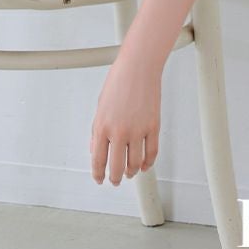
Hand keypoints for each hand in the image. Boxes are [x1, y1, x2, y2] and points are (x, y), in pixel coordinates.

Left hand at [89, 47, 161, 185]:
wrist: (138, 67)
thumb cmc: (118, 81)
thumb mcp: (100, 106)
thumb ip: (97, 129)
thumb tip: (96, 148)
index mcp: (102, 126)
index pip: (98, 159)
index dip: (98, 173)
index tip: (99, 178)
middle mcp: (119, 131)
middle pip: (116, 167)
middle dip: (114, 178)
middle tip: (114, 180)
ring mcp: (137, 131)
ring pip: (135, 164)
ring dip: (131, 172)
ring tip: (128, 173)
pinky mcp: (153, 127)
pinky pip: (152, 154)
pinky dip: (148, 163)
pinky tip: (144, 165)